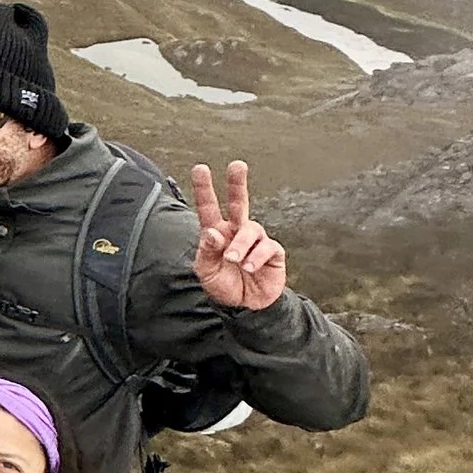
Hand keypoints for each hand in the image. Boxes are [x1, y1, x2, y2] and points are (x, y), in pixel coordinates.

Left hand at [190, 159, 285, 311]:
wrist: (244, 306)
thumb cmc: (223, 285)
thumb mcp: (206, 271)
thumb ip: (207, 251)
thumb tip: (211, 231)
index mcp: (217, 233)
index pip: (209, 207)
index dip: (204, 188)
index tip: (200, 168)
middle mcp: (236, 231)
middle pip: (238, 202)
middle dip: (237, 183)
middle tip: (237, 165)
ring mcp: (256, 240)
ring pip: (250, 229)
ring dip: (240, 245)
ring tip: (234, 261)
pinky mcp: (272, 252)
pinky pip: (267, 247)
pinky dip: (256, 257)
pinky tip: (249, 267)